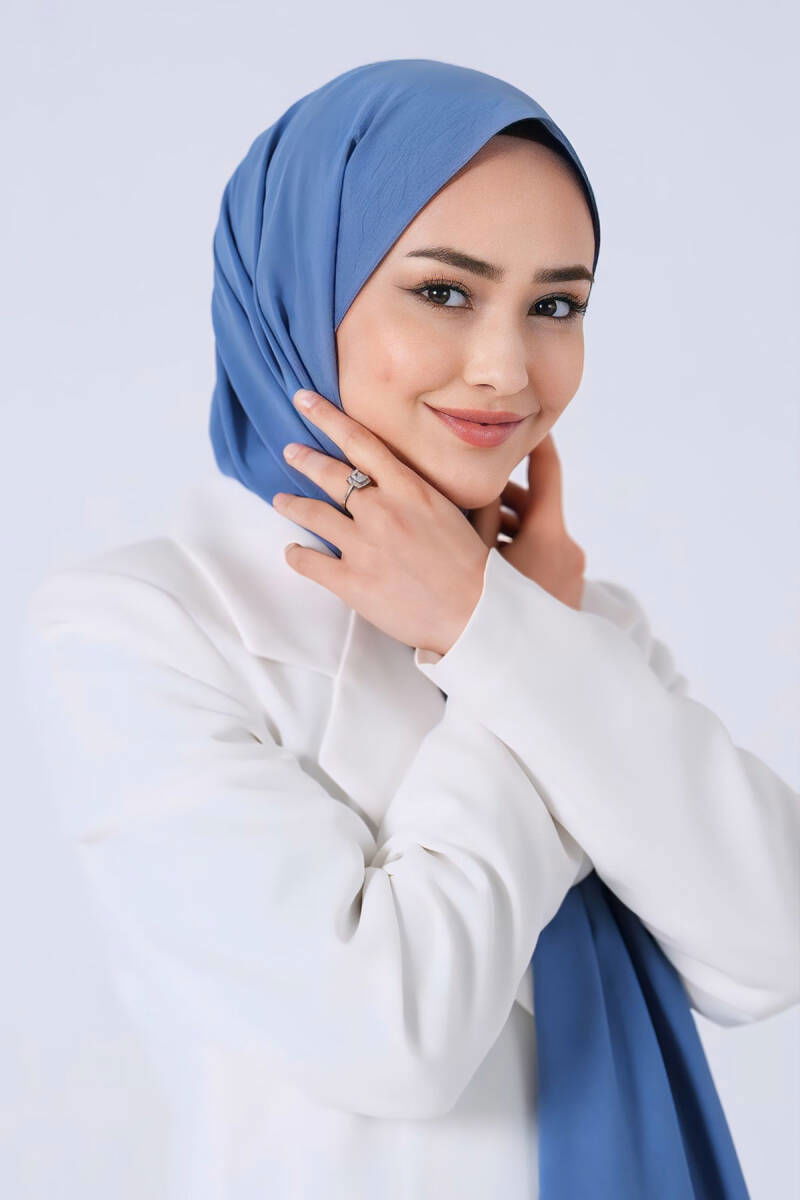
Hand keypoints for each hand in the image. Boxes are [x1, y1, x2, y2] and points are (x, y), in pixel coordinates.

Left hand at [274, 390, 489, 656]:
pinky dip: (296, 555)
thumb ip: (467, 492)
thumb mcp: (476, 516)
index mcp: (410, 489)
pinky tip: (292, 552)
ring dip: (292, 504)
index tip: (303, 400)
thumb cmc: (479, 569)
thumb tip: (482, 479)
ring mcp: (363, 546)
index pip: (360, 442)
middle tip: (290, 450)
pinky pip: (310, 562)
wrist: (476, 615)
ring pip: (313, 514)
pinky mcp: (351, 582)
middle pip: (330, 474)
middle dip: (304, 458)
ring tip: (280, 500)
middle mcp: (381, 510)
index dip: (327, 417)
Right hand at [468, 433, 585, 610]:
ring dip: (501, 523)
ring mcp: (566, 569)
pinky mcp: (561, 587)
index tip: (526, 422)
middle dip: (497, 494)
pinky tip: (479, 557)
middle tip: (464, 486)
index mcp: (549, 534)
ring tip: (463, 524)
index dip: (535, 443)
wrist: (534, 673)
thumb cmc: (498, 615)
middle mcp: (564, 546)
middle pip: (531, 503)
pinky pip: (534, 553)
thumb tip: (457, 478)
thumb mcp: (476, 559)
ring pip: (530, 529)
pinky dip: (510, 546)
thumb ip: (470, 517)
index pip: (547, 471)